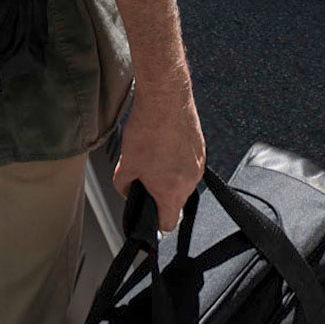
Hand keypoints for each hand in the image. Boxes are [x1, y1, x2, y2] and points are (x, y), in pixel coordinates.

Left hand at [113, 86, 205, 232]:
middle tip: (143, 175)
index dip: (155, 223)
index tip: (147, 216)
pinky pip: (187, 162)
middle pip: (175, 200)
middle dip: (158, 192)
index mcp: (172, 192)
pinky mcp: (200, 148)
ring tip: (152, 155)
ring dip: (167, 174)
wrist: (166, 100)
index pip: (167, 223)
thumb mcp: (126, 163)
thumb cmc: (148, 131)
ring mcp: (198, 164)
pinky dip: (175, 158)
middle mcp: (190, 181)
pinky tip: (162, 143)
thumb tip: (127, 191)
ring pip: (181, 180)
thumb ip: (124, 185)